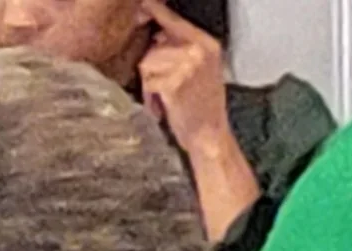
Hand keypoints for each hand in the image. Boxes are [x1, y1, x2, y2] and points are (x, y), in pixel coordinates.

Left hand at [138, 0, 234, 150]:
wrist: (209, 136)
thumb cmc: (200, 107)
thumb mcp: (198, 70)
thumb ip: (180, 50)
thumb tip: (155, 36)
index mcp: (206, 44)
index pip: (175, 21)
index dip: (155, 11)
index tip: (142, 4)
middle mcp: (199, 49)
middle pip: (154, 46)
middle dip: (151, 68)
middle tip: (162, 89)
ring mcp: (188, 65)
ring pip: (148, 63)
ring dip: (149, 84)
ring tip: (163, 98)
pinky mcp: (175, 83)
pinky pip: (147, 81)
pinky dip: (149, 97)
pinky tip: (161, 107)